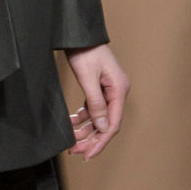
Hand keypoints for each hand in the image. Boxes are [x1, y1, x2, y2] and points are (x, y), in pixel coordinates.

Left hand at [65, 43, 128, 159]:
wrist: (79, 35)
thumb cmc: (85, 52)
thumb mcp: (88, 79)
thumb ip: (96, 104)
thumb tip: (103, 128)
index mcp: (119, 90)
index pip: (112, 124)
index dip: (100, 141)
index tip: (88, 154)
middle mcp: (116, 92)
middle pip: (106, 124)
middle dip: (91, 139)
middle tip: (75, 151)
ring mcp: (108, 91)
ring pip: (98, 118)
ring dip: (85, 130)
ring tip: (71, 141)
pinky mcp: (99, 88)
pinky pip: (93, 109)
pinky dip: (82, 118)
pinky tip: (72, 122)